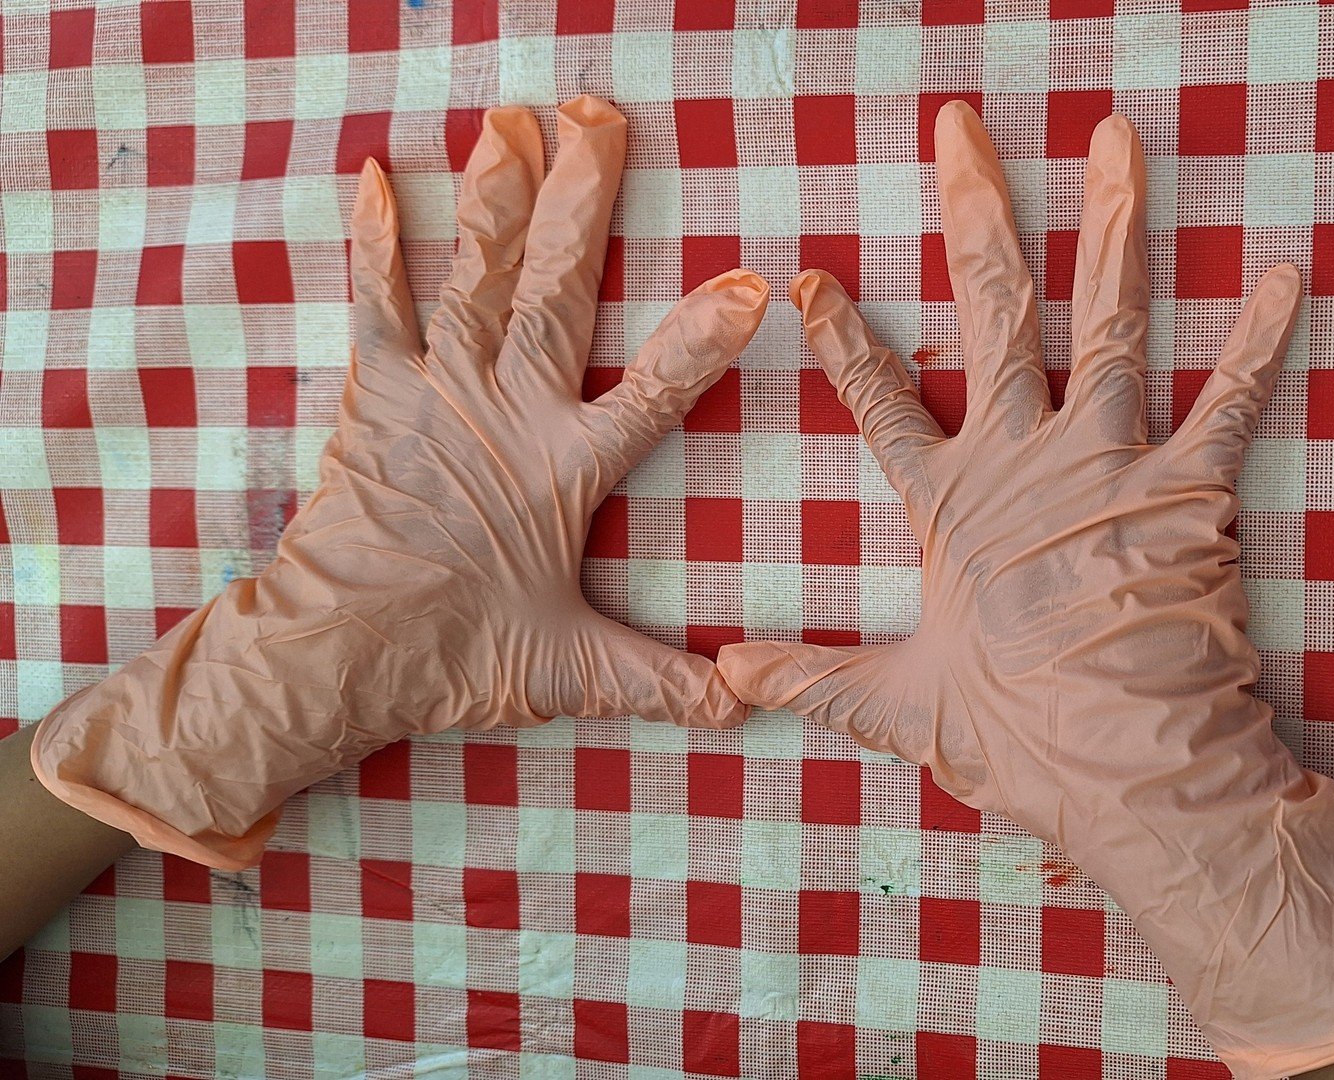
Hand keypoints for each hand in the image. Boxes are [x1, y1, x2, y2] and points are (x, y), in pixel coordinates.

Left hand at [33, 97, 766, 868]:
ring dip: (498, 194)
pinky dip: (376, 240)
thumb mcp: (572, 672)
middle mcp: (506, 409)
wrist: (333, 652)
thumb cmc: (454, 657)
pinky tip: (372, 175)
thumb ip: (664, 680)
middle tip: (603, 118)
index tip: (752, 280)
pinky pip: (376, 302)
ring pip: (478, 273)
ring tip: (515, 119)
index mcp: (568, 466)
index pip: (657, 390)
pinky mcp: (376, 392)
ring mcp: (436, 390)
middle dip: (585, 200)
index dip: (706, 337)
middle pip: (558, 288)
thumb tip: (749, 703)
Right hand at [718, 101, 1333, 1076]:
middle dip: (978, 211)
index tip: (812, 278)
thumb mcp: (903, 709)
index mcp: (952, 507)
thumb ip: (817, 678)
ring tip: (1115, 137)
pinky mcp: (1191, 488)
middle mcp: (1027, 460)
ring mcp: (1110, 462)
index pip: (879, 405)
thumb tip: (727, 675)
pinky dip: (1261, 339)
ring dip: (1113, 223)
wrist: (1135, 773)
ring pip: (1109, 319)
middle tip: (965, 128)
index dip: (844, 342)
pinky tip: (1287, 272)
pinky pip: (1233, 399)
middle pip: (994, 311)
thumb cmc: (1021, 741)